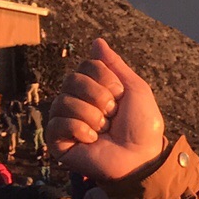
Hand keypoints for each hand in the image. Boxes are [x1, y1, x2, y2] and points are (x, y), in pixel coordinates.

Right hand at [47, 38, 166, 181]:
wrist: (140, 156)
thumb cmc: (142, 124)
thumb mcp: (135, 88)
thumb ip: (115, 65)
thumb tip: (96, 42)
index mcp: (93, 87)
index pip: (86, 66)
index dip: (107, 79)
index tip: (121, 94)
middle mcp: (76, 100)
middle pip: (72, 80)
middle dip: (100, 97)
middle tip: (113, 113)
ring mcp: (65, 119)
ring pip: (64, 101)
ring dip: (93, 116)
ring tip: (104, 129)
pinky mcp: (57, 140)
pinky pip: (57, 123)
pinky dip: (81, 130)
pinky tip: (92, 140)